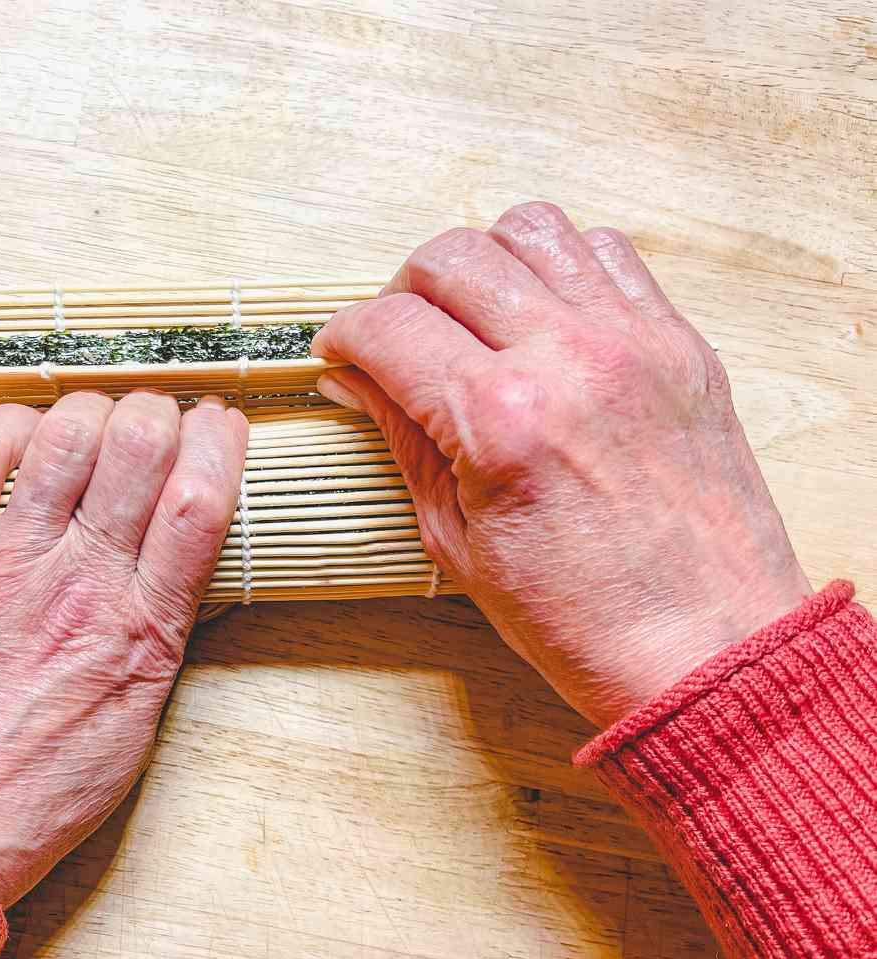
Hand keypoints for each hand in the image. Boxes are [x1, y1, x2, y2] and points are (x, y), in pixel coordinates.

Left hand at [0, 391, 248, 905]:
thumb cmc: (28, 790)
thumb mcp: (134, 724)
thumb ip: (160, 639)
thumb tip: (183, 573)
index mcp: (138, 630)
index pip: (200, 500)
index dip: (220, 442)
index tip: (221, 426)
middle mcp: (77, 583)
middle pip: (138, 445)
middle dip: (158, 414)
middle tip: (153, 424)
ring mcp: (2, 562)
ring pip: (64, 434)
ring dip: (90, 411)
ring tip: (91, 428)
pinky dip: (11, 425)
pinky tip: (26, 439)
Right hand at [312, 202, 810, 726]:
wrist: (701, 647)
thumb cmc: (581, 614)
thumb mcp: (454, 536)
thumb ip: (401, 437)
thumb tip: (352, 379)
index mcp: (498, 418)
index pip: (387, 326)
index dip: (344, 335)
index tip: (338, 353)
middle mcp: (566, 358)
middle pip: (449, 257)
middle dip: (400, 291)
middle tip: (397, 338)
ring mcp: (632, 340)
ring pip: (528, 229)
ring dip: (480, 263)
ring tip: (470, 315)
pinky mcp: (679, 343)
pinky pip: (606, 253)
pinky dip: (558, 266)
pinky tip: (540, 317)